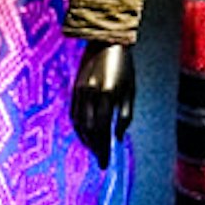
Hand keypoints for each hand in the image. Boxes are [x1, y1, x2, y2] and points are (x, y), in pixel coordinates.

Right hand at [68, 43, 133, 166]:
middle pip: (89, 129)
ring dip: (86, 139)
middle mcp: (90, 94)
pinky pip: (74, 113)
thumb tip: (117, 137)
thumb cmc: (124, 67)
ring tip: (94, 150)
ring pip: (79, 123)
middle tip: (100, 160)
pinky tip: (85, 134)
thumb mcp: (130, 90)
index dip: (103, 148)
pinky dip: (78, 127)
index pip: (103, 129)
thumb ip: (125, 115)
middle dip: (95, 147)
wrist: (105, 41)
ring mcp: (80, 91)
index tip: (106, 163)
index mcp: (107, 94)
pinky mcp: (74, 88)